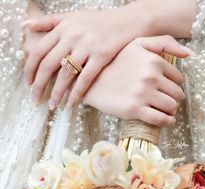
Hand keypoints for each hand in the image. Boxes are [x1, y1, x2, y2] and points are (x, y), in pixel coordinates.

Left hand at [23, 4, 150, 107]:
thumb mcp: (72, 16)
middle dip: (39, 85)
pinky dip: (77, 92)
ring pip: (66, 74)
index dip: (30, 70)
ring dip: (56, 93)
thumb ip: (49, 22)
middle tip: (35, 100)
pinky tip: (71, 103)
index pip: (38, 51)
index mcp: (63, 28)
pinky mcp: (102, 56)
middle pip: (48, 65)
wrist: (128, 21)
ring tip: (52, 105)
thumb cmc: (99, 20)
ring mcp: (87, 47)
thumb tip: (26, 25)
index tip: (28, 84)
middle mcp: (72, 36)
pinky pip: (85, 78)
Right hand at [83, 36, 190, 126]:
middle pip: (177, 94)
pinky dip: (168, 122)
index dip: (175, 86)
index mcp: (154, 61)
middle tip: (167, 102)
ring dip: (171, 111)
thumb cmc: (115, 63)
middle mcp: (150, 77)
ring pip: (171, 107)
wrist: (92, 82)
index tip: (168, 91)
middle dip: (174, 99)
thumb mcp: (137, 45)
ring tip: (166, 112)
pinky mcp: (135, 109)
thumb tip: (189, 54)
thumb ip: (163, 43)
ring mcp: (143, 94)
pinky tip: (167, 121)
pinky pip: (161, 119)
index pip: (178, 79)